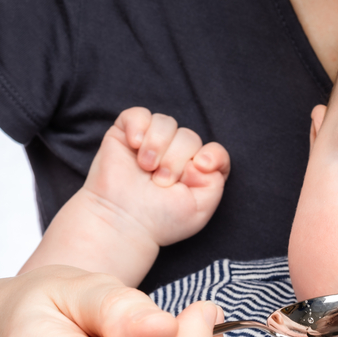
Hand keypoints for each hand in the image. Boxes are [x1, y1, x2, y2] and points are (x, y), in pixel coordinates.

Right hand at [85, 107, 230, 246]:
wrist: (123, 222)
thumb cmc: (161, 219)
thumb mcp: (201, 207)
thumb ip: (215, 180)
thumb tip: (203, 156)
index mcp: (195, 171)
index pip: (215, 151)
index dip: (213, 155)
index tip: (200, 165)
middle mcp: (175, 154)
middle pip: (189, 137)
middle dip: (176, 160)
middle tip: (161, 182)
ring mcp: (150, 143)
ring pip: (166, 123)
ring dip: (158, 146)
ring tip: (146, 167)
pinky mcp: (125, 135)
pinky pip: (138, 114)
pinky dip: (138, 126)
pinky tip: (135, 145)